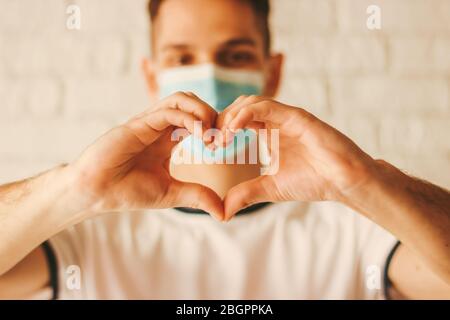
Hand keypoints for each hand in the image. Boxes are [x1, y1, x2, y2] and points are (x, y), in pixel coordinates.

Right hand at [69, 92, 223, 219]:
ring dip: (203, 111)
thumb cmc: (128, 191)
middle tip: (221, 138)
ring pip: (181, 98)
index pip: (196, 119)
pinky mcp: (138, 124)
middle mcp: (160, 127)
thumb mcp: (172, 193)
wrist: (97, 192)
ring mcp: (149, 122)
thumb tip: (224, 213)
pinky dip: (189, 118)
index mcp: (167, 139)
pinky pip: (168, 111)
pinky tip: (199, 136)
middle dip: (212, 115)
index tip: (223, 145)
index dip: (214, 127)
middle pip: (192, 102)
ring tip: (211, 135)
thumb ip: (197, 196)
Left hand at [220, 96, 376, 219]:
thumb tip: (222, 212)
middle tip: (210, 141)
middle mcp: (275, 120)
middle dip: (220, 121)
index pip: (236, 120)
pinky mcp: (296, 116)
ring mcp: (286, 116)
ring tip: (220, 138)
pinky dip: (245, 114)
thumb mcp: (270, 188)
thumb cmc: (312, 181)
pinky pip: (266, 106)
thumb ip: (246, 194)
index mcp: (268, 132)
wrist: (343, 182)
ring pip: (249, 102)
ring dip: (230, 116)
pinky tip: (233, 130)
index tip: (208, 147)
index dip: (220, 129)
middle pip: (239, 107)